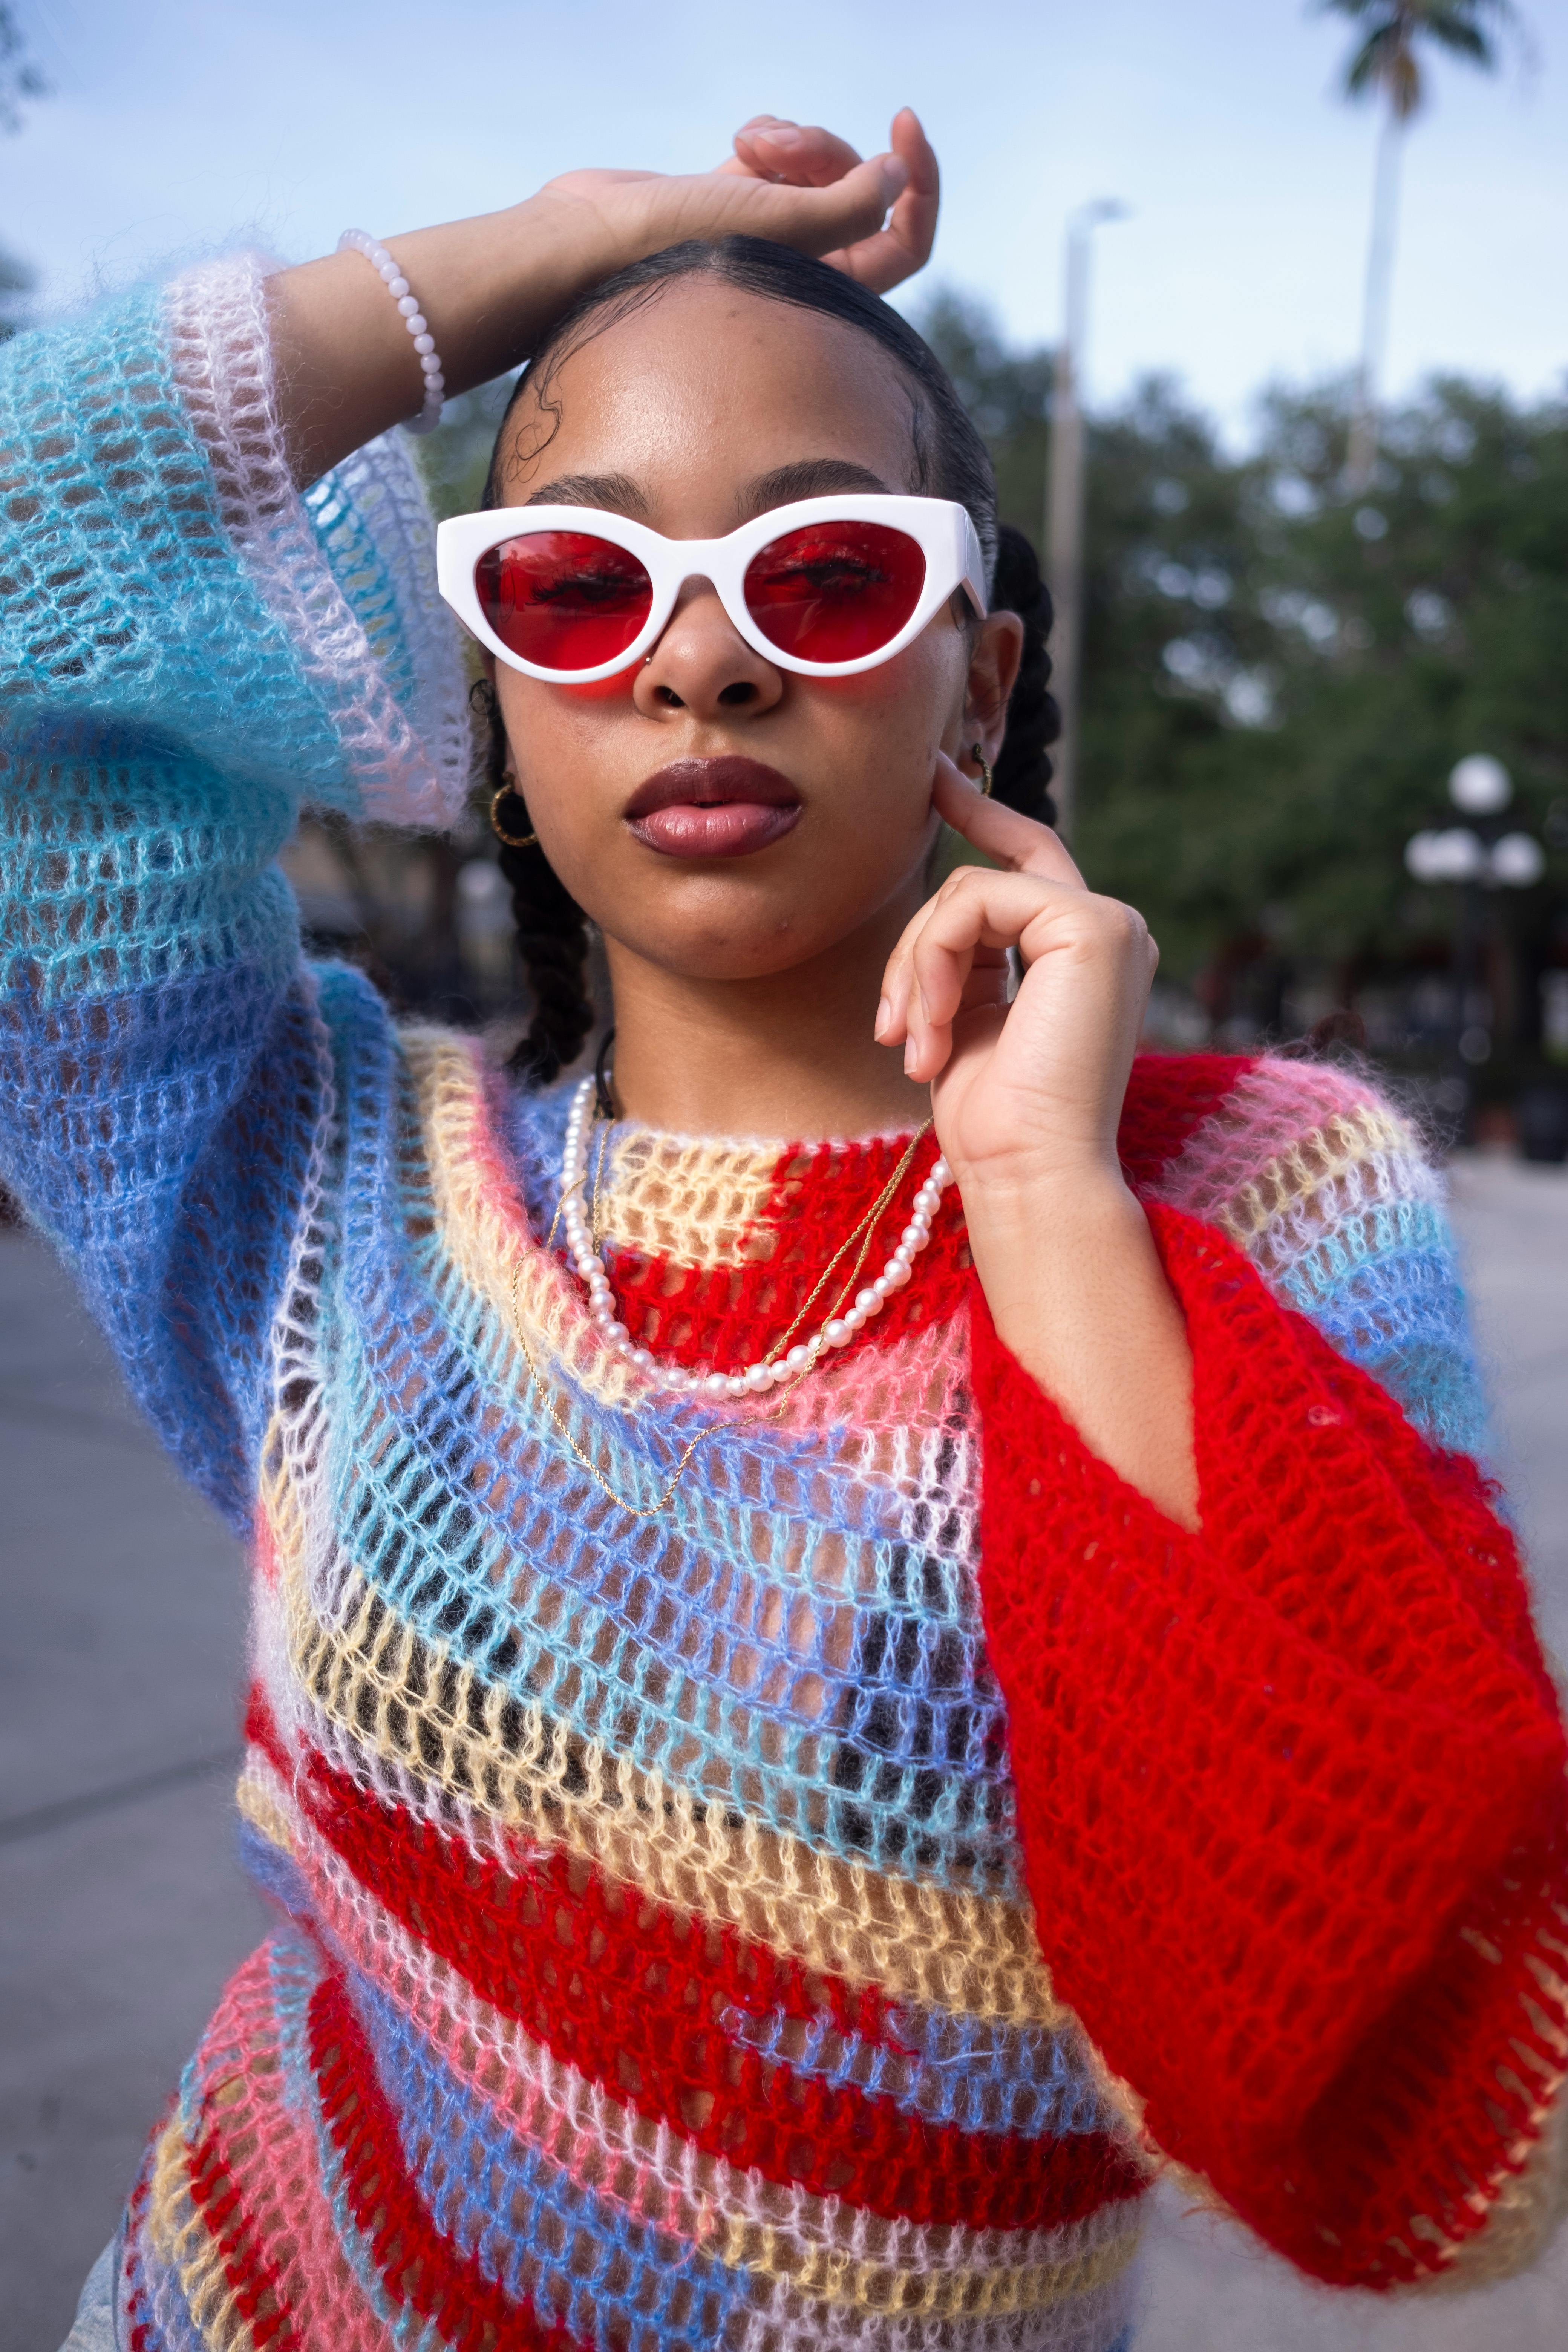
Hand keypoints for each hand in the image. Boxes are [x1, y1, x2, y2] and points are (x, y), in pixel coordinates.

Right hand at [539, 107, 937, 296]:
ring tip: (747, 144)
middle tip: (777, 149)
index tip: (904, 127)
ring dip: (793, 138)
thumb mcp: (780, 227)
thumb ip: (851, 205)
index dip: (920, 185)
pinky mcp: (735, 199)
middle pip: (858, 188)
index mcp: (828, 295)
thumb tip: (898, 176)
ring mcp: (768, 233)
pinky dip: (768, 135)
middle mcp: (803, 269)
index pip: (905, 243)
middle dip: (827, 150)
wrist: (588, 246)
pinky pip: (779, 154)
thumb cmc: (676, 253)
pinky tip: (739, 139)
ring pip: (816, 166)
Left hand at [877, 757, 1158, 1199]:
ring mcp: (1109, 923)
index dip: (981, 812)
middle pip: (980, 881)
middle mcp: (1109, 930)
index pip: (1028, 858)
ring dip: (914, 970)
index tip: (934, 777)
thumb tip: (934, 919)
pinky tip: (933, 1034)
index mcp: (1083, 954)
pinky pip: (973, 902)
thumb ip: (964, 958)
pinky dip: (931, 964)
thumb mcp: (968, 1019)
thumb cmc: (996, 1121)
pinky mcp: (1092, 926)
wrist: (1030, 1173)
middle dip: (917, 938)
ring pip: (965, 892)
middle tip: (888, 1025)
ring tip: (911, 1046)